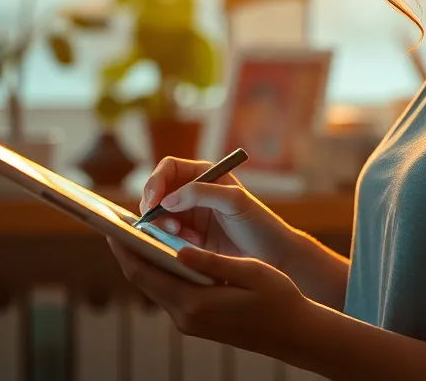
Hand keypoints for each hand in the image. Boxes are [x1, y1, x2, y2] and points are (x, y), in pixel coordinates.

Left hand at [107, 238, 313, 357]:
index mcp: (195, 303)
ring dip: (146, 261)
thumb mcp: (248, 271)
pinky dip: (162, 272)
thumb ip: (210, 262)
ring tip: (140, 232)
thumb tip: (178, 249)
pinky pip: (170, 293)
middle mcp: (186, 317)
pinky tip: (167, 253)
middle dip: (130, 251)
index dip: (125, 247)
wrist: (295, 334)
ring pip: (155, 287)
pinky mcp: (197, 323)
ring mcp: (190, 323)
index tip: (111, 225)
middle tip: (121, 223)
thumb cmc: (279, 299)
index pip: (145, 272)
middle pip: (144, 280)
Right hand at [140, 157, 300, 269]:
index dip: (155, 182)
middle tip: (170, 227)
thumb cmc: (259, 224)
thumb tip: (167, 200)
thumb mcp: (234, 201)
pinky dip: (171, 241)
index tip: (153, 203)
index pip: (168, 169)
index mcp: (204, 175)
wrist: (273, 257)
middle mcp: (193, 193)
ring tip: (182, 237)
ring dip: (163, 228)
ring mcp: (190, 217)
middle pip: (157, 193)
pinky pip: (166, 237)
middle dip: (155, 209)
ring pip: (159, 217)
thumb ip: (201, 193)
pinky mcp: (189, 239)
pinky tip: (194, 246)